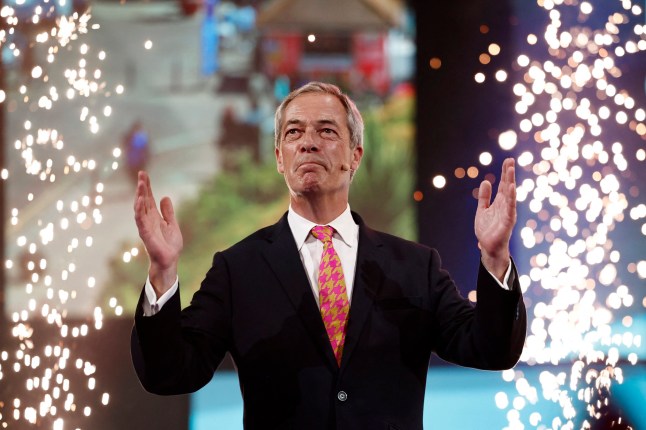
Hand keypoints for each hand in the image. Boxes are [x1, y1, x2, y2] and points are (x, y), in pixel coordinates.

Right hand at [134, 171, 183, 295]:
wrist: (170, 261)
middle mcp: (148, 220)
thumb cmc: (169, 245)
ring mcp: (146, 227)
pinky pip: (141, 221)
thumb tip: (165, 197)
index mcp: (154, 216)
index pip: (149, 198)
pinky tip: (140, 201)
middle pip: (143, 200)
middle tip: (142, 174)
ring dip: (140, 196)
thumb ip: (168, 212)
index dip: (146, 187)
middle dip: (142, 188)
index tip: (144, 174)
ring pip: (140, 209)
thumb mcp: (172, 224)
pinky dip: (139, 211)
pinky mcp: (146, 235)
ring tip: (141, 185)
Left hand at [474, 158, 516, 279]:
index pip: (503, 185)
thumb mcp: (482, 210)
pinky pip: (510, 207)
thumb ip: (484, 197)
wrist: (488, 248)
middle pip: (507, 187)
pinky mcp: (507, 221)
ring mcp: (507, 213)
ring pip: (510, 195)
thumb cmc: (487, 230)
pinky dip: (511, 197)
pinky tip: (511, 187)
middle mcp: (505, 206)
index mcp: (500, 202)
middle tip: (511, 160)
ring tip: (511, 170)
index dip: (505, 173)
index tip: (508, 160)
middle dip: (509, 174)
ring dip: (510, 182)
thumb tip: (485, 181)